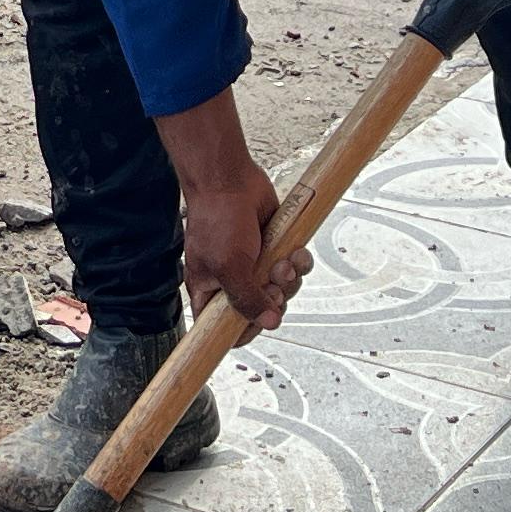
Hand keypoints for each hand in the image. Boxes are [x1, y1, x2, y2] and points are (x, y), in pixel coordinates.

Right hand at [154, 91, 309, 331]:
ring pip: (283, 290)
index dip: (243, 331)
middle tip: (272, 283)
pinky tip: (295, 251)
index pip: (223, 328)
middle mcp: (233, 281)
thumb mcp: (228, 266)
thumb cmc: (218, 219)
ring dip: (289, 278)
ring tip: (283, 261)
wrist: (232, 180)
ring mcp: (256, 266)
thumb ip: (246, 299)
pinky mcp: (275, 250)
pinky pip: (295, 269)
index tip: (258, 322)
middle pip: (262, 311)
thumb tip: (269, 322)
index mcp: (210, 290)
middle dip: (275, 298)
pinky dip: (300, 263)